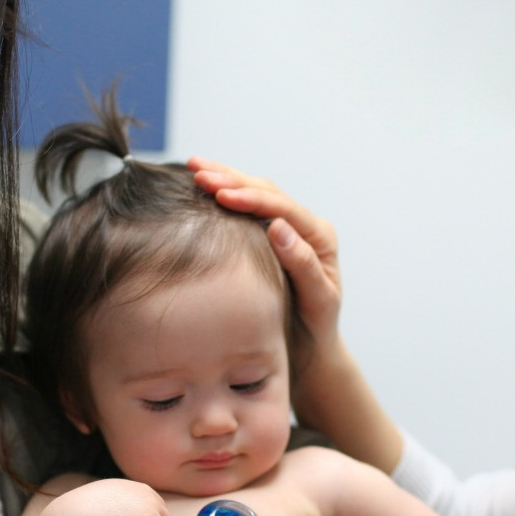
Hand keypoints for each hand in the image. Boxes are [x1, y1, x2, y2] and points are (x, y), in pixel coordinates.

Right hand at [189, 157, 340, 349]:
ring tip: (194, 167)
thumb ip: (303, 264)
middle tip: (197, 171)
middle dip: (231, 179)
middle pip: (266, 192)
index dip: (251, 198)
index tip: (221, 194)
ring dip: (225, 178)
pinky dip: (225, 194)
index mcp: (319, 236)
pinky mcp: (269, 236)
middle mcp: (304, 226)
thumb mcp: (317, 300)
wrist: (313, 347)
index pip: (282, 208)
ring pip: (255, 193)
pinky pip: (246, 209)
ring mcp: (287, 229)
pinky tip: (203, 185)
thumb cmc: (317, 328)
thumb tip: (279, 227)